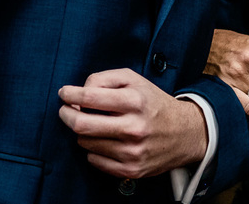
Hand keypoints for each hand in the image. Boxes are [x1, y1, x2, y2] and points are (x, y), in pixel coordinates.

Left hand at [58, 68, 206, 178]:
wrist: (185, 133)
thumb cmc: (153, 102)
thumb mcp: (134, 80)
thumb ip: (104, 79)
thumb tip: (78, 94)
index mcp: (135, 101)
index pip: (90, 97)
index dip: (69, 94)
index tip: (64, 93)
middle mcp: (134, 127)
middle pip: (81, 125)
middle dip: (66, 115)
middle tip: (66, 110)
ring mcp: (132, 151)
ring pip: (85, 143)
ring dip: (83, 133)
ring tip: (95, 125)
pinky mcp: (131, 170)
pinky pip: (94, 160)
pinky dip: (93, 149)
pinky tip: (104, 140)